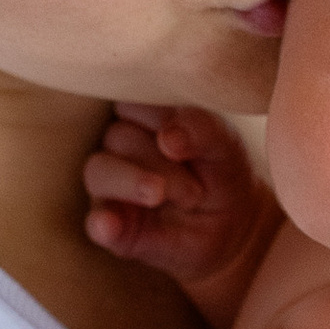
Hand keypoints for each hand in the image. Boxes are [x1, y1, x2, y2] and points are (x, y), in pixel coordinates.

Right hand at [85, 105, 276, 328]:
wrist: (234, 224)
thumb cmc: (222, 171)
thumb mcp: (224, 144)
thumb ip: (201, 128)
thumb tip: (167, 138)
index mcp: (143, 115)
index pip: (129, 103)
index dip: (156, 120)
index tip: (186, 144)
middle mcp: (119, 146)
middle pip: (118, 138)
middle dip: (161, 163)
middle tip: (196, 190)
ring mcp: (111, 186)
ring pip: (99, 172)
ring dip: (134, 183)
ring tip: (162, 197)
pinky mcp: (110, 225)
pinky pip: (95, 222)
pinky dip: (103, 222)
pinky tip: (113, 225)